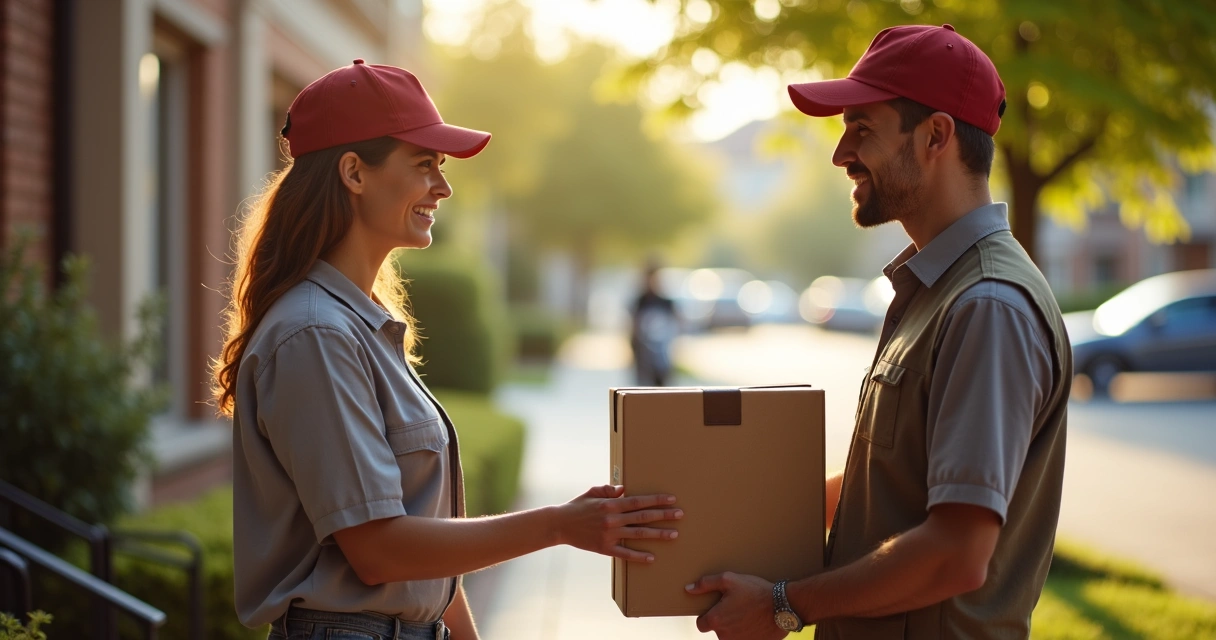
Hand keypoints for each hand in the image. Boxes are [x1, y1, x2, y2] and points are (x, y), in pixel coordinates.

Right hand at [555, 485, 681, 561]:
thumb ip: (608, 490)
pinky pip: (625, 553)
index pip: (639, 501)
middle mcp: (613, 519)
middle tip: (680, 515)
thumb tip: (624, 489)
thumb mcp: (592, 492)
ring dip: (658, 534)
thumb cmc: (577, 506)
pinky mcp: (605, 548)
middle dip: (664, 515)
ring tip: (674, 534)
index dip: (656, 500)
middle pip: (643, 517)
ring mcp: (610, 535)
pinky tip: (652, 558)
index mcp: (611, 504)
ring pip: (638, 534)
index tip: (671, 499)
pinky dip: (639, 556)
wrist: (559, 525)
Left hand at [687, 572, 786, 638]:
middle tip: (737, 608)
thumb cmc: (755, 591)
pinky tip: (755, 623)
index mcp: (716, 620)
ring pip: (730, 637)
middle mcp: (724, 636)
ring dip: (735, 628)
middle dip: (723, 621)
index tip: (718, 609)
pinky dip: (747, 634)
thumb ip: (706, 584)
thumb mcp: (729, 580)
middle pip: (717, 630)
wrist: (782, 606)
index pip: (701, 624)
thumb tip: (689, 589)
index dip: (707, 616)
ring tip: (748, 614)